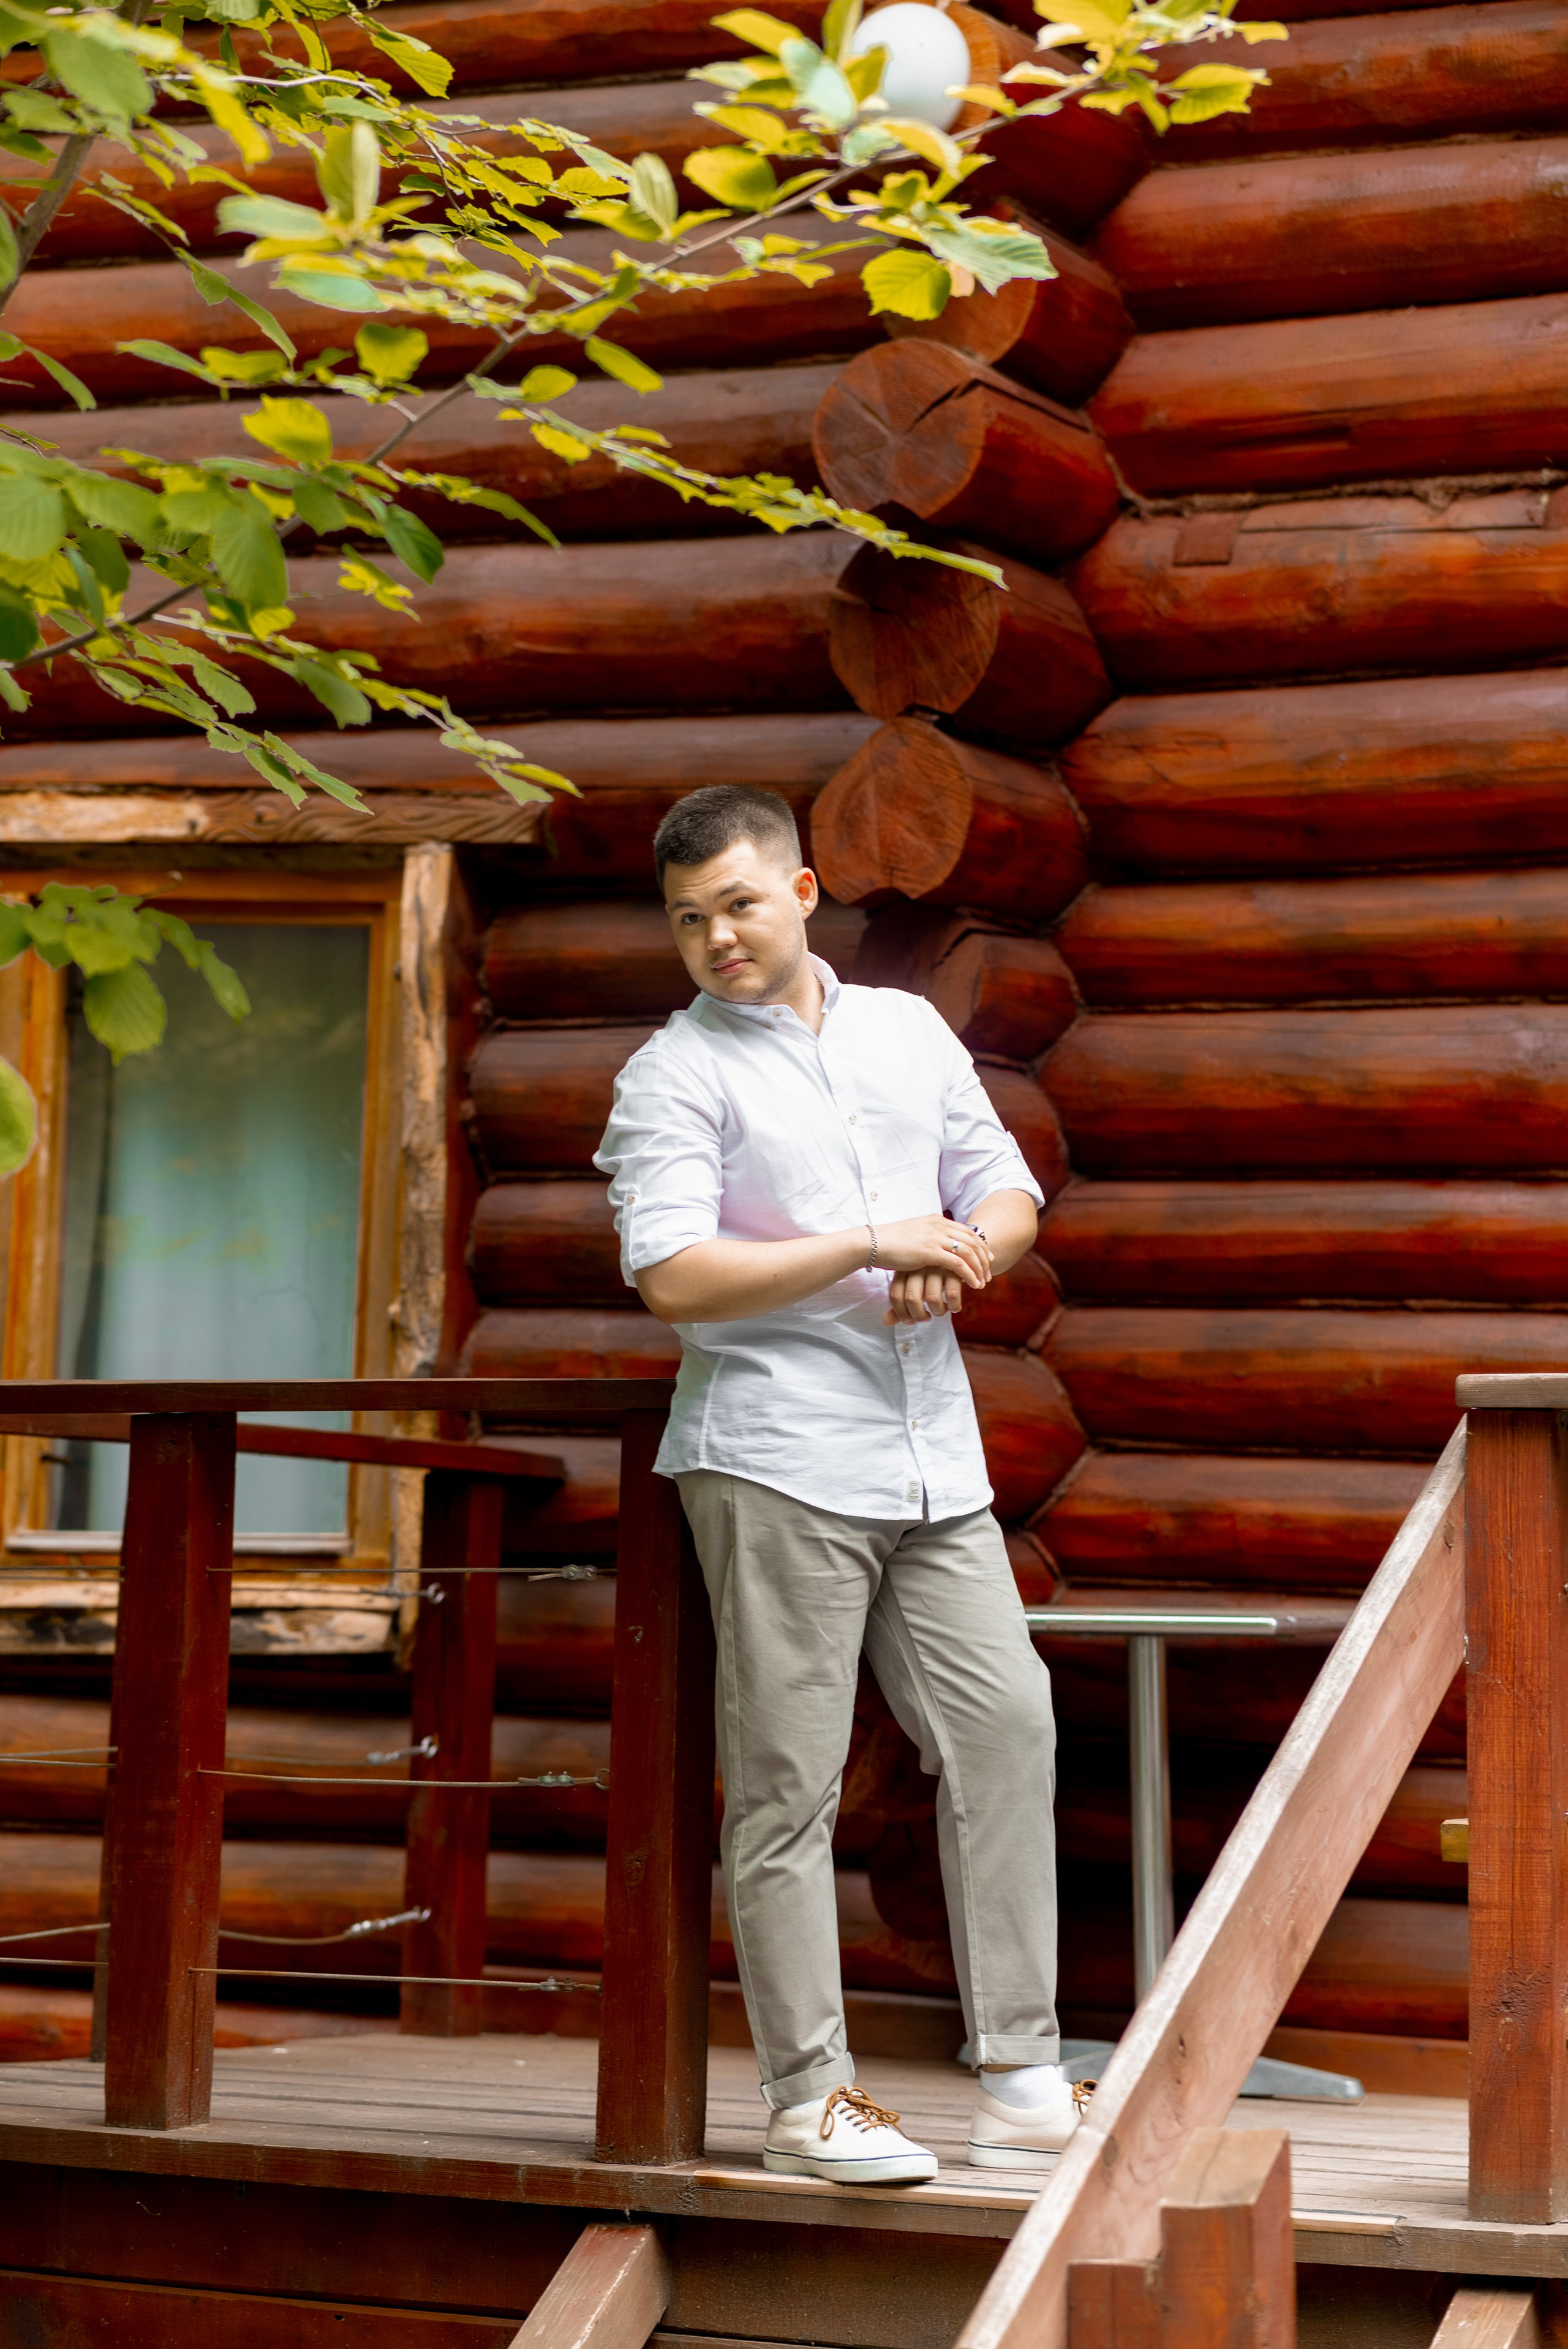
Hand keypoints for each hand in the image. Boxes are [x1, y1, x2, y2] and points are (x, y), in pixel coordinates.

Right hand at [872, 1214, 992, 1289]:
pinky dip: (969, 1275)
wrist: (874, 1243)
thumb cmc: (890, 1241)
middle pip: (973, 1241)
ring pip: (969, 1252)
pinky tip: (973, 1284)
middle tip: (988, 1273)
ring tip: (983, 1282)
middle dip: (984, 1258)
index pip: (967, 1231)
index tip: (987, 1259)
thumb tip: (935, 1246)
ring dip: (979, 1268)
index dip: (980, 1245)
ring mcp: (936, 1238)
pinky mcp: (931, 1252)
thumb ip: (928, 1236)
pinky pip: (958, 1264)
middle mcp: (940, 1226)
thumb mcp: (914, 1233)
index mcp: (937, 1220)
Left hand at [884, 1267, 965, 1324]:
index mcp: (905, 1269)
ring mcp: (937, 1266)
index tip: (910, 1321)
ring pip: (932, 1298)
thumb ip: (902, 1304)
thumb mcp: (917, 1288)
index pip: (895, 1295)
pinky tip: (954, 1308)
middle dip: (919, 1316)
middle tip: (926, 1318)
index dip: (901, 1314)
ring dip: (938, 1312)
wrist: (959, 1258)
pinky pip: (952, 1295)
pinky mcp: (955, 1269)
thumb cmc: (933, 1278)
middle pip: (911, 1298)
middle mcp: (919, 1267)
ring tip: (942, 1311)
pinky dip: (953, 1306)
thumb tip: (886, 1322)